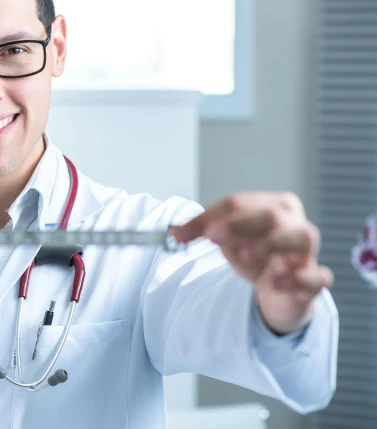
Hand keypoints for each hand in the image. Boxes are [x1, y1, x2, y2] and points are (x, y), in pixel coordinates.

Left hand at [172, 192, 332, 334]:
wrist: (279, 291)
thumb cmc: (255, 256)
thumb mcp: (227, 241)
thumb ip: (203, 231)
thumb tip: (176, 231)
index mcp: (274, 206)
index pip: (239, 202)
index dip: (210, 216)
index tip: (183, 234)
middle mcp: (295, 223)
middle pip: (271, 214)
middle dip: (239, 224)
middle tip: (212, 237)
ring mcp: (308, 252)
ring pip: (302, 236)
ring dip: (272, 243)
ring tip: (247, 256)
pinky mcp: (314, 281)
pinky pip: (317, 276)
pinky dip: (298, 278)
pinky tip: (275, 283)